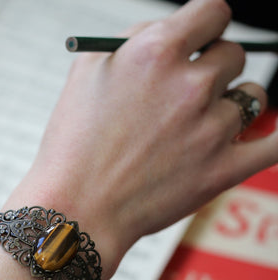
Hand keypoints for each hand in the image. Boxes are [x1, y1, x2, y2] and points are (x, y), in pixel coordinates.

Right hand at [6, 0, 275, 279]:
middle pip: (233, 55)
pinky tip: (270, 134)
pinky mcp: (223, 170)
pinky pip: (276, 145)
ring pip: (251, 97)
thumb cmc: (74, 145)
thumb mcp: (86, 74)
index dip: (206, 26)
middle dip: (212, 69)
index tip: (200, 41)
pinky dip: (276, 138)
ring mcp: (211, 129)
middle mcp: (189, 86)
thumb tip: (173, 30)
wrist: (77, 208)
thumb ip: (133, 39)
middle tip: (184, 96)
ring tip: (196, 128)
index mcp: (155, 53)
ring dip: (229, 105)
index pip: (213, 12)